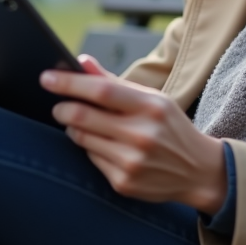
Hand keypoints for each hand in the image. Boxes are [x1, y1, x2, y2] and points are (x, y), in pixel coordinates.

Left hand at [42, 55, 226, 214]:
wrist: (198, 170)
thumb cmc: (171, 128)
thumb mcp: (152, 99)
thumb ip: (114, 81)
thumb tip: (82, 61)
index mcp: (150, 107)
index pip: (100, 90)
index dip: (68, 82)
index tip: (47, 77)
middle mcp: (141, 135)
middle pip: (82, 116)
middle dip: (62, 108)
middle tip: (57, 105)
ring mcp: (131, 162)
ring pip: (81, 138)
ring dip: (74, 128)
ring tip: (82, 123)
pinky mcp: (123, 182)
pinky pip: (91, 159)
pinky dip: (90, 148)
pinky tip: (105, 145)